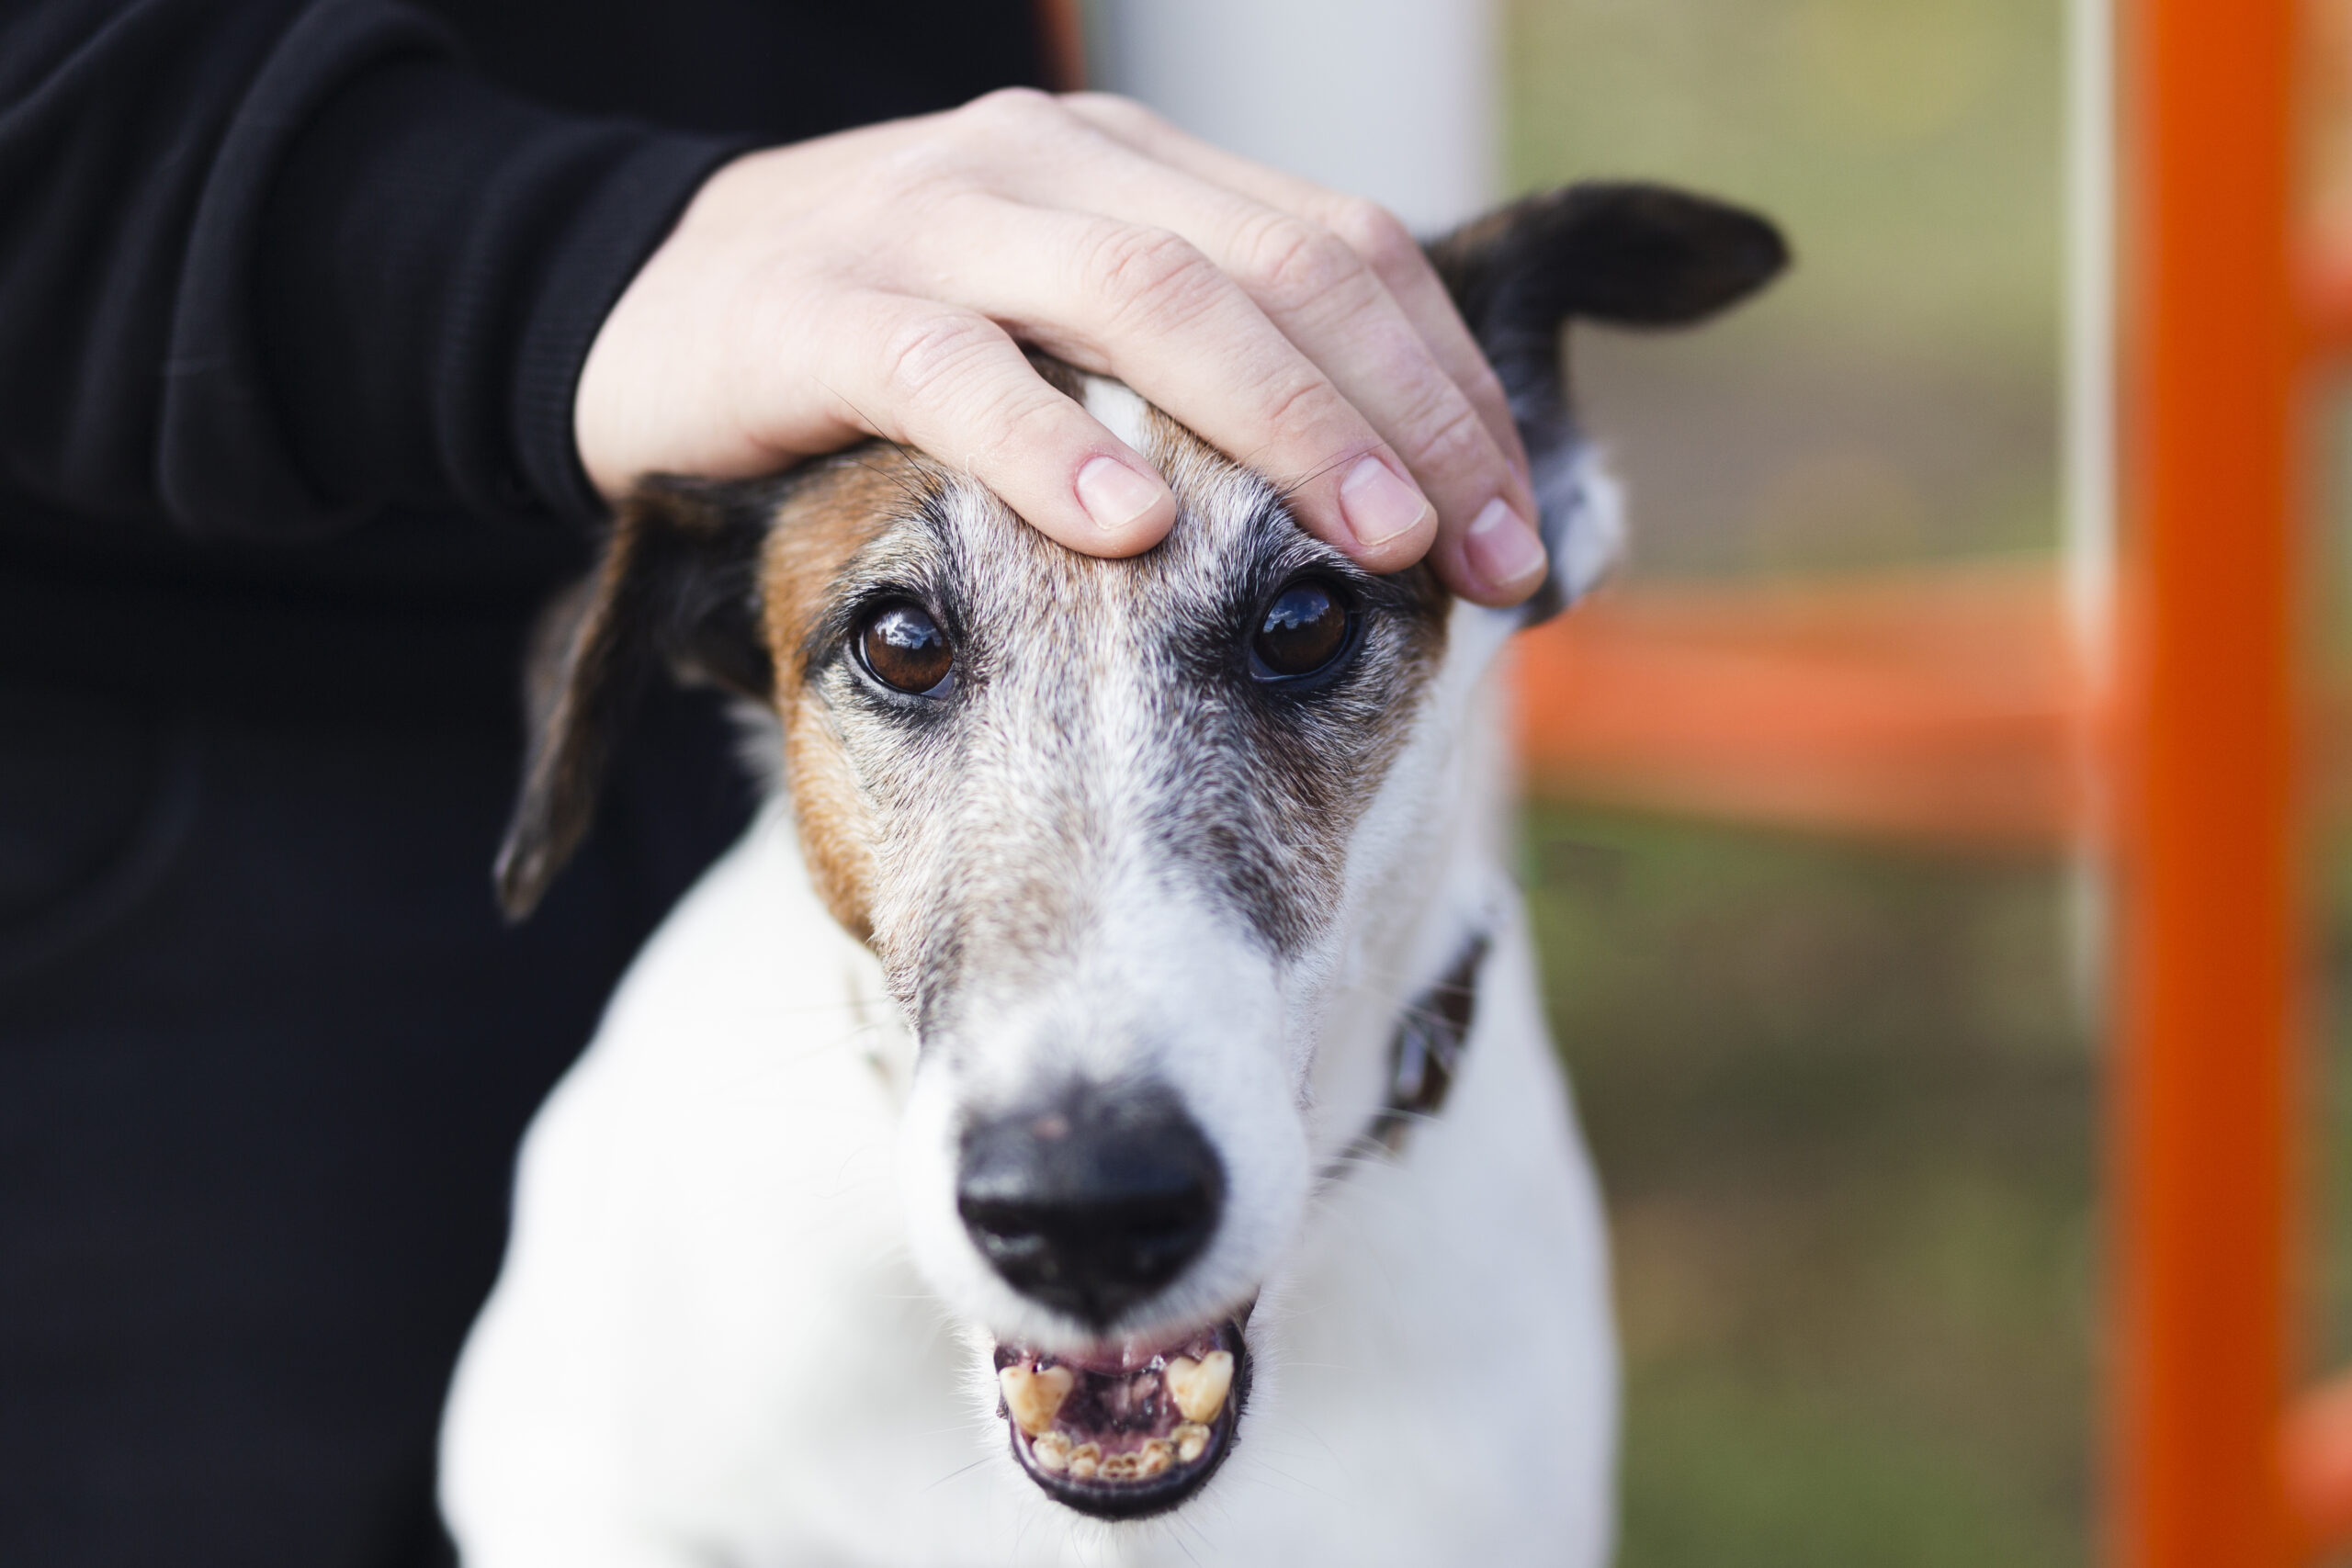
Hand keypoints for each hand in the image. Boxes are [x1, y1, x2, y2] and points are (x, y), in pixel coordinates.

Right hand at [574, 89, 1546, 605]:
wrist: (647, 302)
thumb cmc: (892, 347)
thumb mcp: (1068, 335)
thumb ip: (1204, 379)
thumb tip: (1387, 501)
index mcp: (1139, 170)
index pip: (1344, 250)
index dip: (1448, 388)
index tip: (1522, 532)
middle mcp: (1055, 165)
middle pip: (1277, 268)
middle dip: (1400, 418)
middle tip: (1481, 556)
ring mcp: (933, 219)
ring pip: (1140, 296)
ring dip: (1274, 423)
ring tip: (1362, 542)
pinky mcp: (815, 303)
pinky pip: (948, 367)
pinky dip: (1045, 444)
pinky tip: (1123, 533)